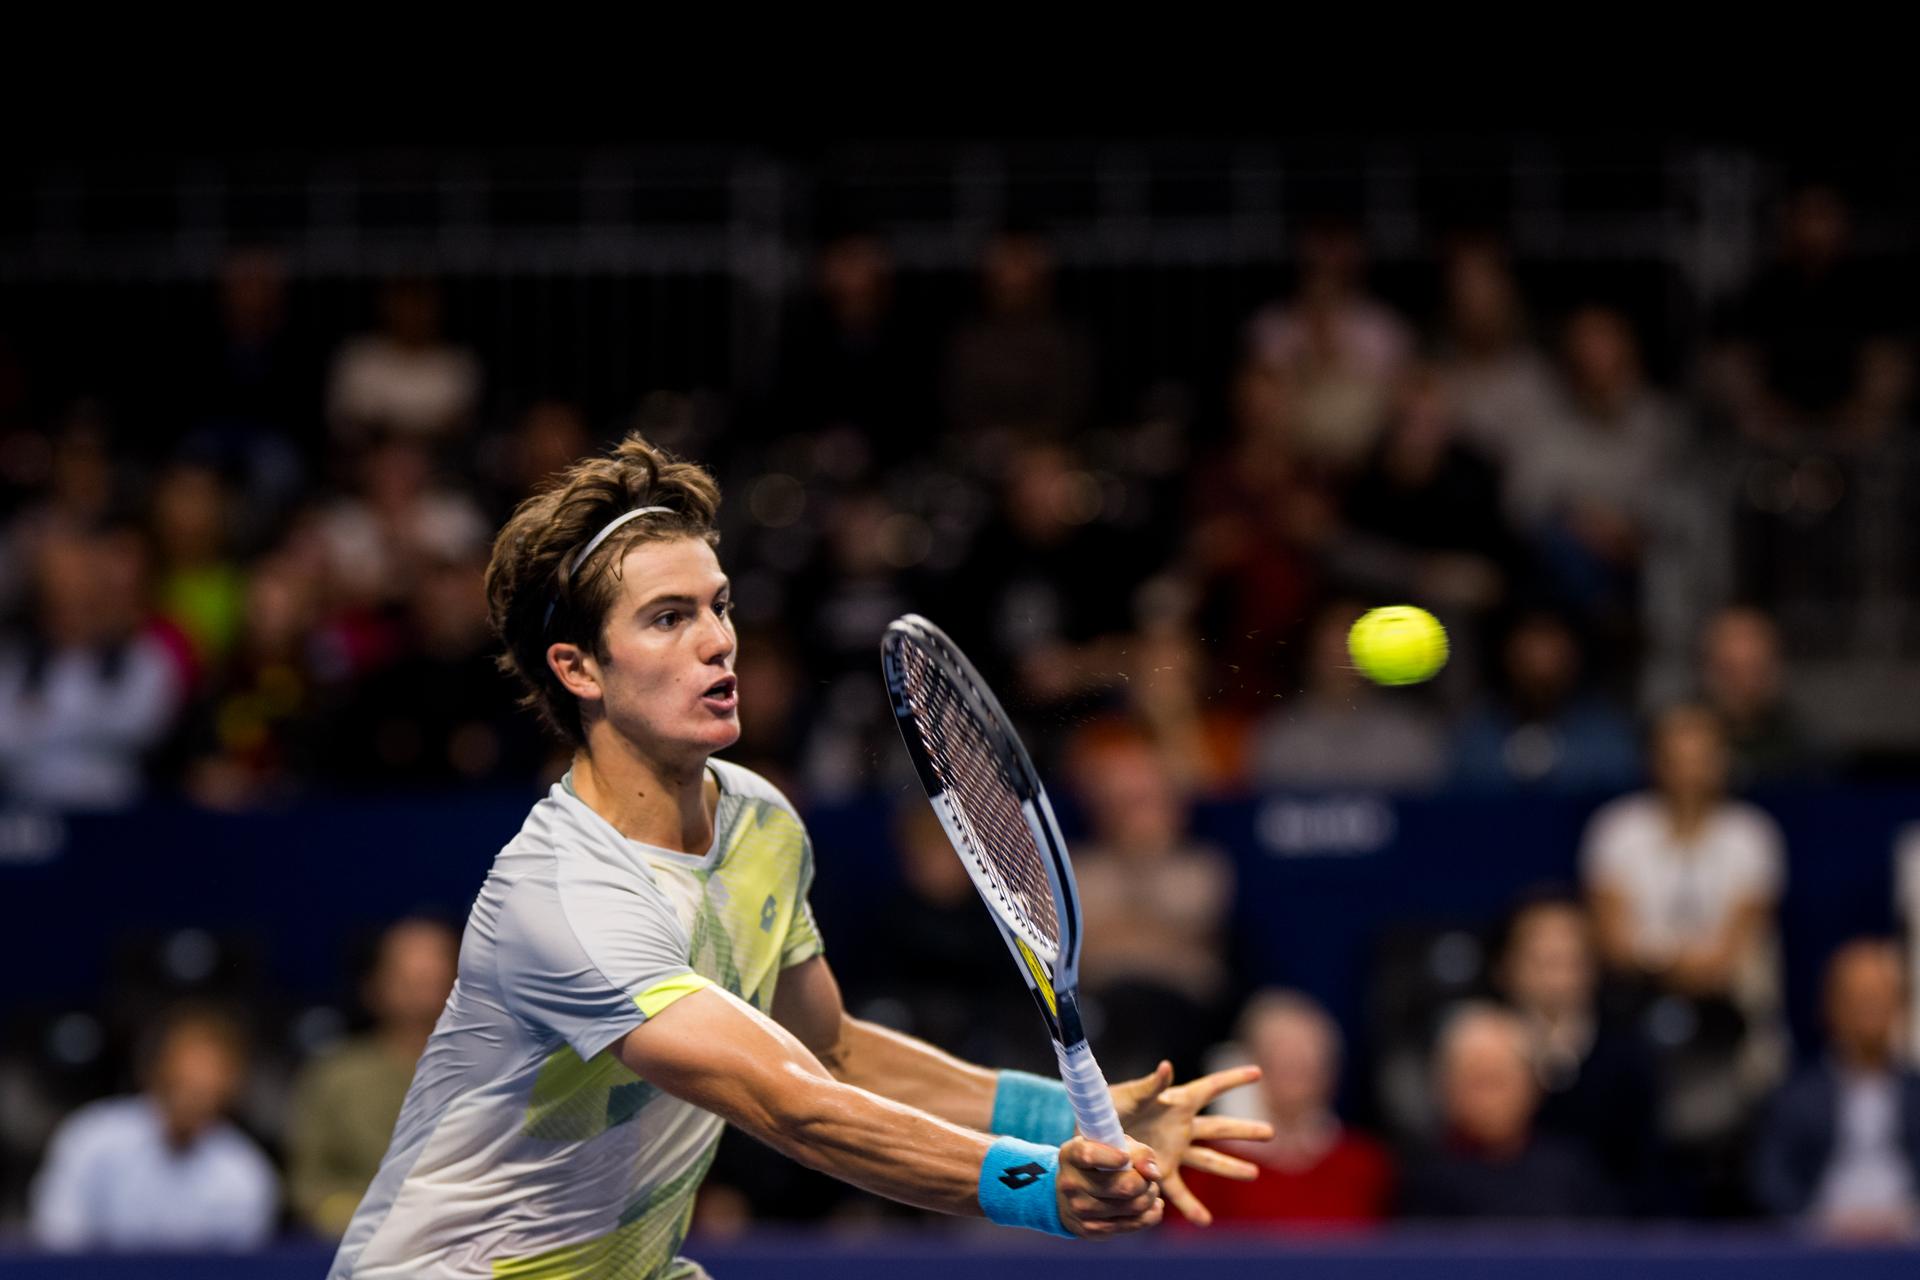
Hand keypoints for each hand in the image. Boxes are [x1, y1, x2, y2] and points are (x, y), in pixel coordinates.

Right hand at [1055, 1136, 1163, 1238]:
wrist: (1069, 1195)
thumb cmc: (1098, 1162)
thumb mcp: (1113, 1145)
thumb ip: (1137, 1152)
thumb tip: (1153, 1174)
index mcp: (1071, 1155)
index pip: (1088, 1155)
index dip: (1112, 1157)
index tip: (1125, 1157)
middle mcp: (1071, 1184)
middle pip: (1123, 1186)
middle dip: (1145, 1181)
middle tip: (1147, 1177)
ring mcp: (1080, 1210)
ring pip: (1133, 1206)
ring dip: (1150, 1196)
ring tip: (1148, 1188)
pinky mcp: (1092, 1230)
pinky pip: (1135, 1224)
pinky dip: (1150, 1213)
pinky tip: (1151, 1204)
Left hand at [1109, 1061, 1273, 1225]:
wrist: (1085, 1134)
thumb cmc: (1104, 1105)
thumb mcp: (1126, 1095)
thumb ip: (1149, 1086)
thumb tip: (1167, 1067)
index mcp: (1175, 1103)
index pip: (1210, 1088)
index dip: (1233, 1079)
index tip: (1257, 1072)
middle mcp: (1180, 1127)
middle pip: (1219, 1128)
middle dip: (1244, 1130)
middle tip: (1271, 1132)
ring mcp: (1173, 1151)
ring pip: (1209, 1160)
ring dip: (1230, 1168)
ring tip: (1254, 1174)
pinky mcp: (1159, 1172)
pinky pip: (1179, 1192)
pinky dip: (1191, 1207)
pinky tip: (1204, 1221)